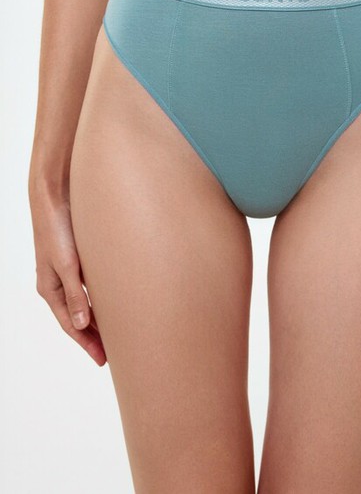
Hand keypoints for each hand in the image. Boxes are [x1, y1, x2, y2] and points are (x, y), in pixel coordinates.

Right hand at [28, 185, 105, 365]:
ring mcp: (67, 271)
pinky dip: (99, 298)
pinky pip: (88, 286)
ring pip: (83, 302)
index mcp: (50, 288)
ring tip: (115, 332)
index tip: (102, 359)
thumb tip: (81, 324)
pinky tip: (112, 301)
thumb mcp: (67, 264)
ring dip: (97, 318)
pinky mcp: (77, 258)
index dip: (86, 343)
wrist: (54, 197)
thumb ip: (75, 294)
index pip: (70, 324)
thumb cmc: (57, 229)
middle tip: (112, 353)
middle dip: (92, 336)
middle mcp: (57, 283)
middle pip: (76, 317)